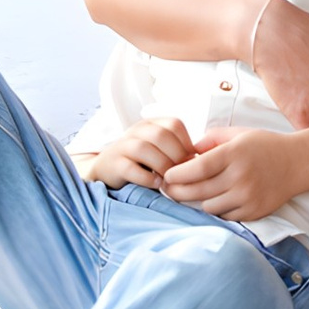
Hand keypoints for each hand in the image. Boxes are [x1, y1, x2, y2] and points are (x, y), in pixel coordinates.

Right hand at [79, 117, 196, 190]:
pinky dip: (146, 178)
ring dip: (162, 166)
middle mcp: (136, 130)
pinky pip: (130, 168)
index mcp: (151, 124)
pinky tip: (155, 184)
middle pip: (160, 135)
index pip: (174, 124)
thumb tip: (200, 160)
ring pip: (144, 148)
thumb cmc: (142, 162)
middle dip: (176, 156)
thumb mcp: (159, 150)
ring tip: (169, 180)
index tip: (191, 161)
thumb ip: (176, 150)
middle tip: (182, 174)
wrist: (108, 170)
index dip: (186, 143)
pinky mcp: (113, 163)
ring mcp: (122, 145)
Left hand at [162, 127, 306, 224]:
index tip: (167, 175)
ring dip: (199, 201)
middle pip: (197, 191)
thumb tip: (187, 153)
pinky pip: (224, 216)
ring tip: (197, 192)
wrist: (297, 163)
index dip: (176, 174)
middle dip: (177, 191)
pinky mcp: (254, 212)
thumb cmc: (264, 146)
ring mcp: (248, 197)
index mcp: (233, 154)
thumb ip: (210, 140)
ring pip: (208, 207)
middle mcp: (240, 177)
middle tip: (168, 189)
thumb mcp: (238, 134)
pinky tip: (218, 199)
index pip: (195, 169)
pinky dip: (217, 209)